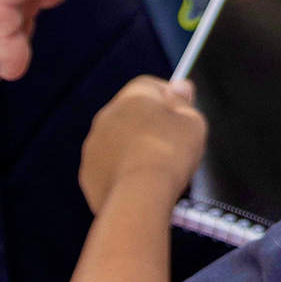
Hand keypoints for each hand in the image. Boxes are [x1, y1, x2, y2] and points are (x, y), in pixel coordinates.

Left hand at [79, 76, 205, 212]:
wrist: (139, 195)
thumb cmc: (170, 154)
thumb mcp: (193, 121)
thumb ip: (184, 101)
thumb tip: (179, 86)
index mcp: (134, 96)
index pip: (151, 86)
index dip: (168, 100)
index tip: (181, 116)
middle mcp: (108, 114)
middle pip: (131, 114)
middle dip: (148, 126)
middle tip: (170, 146)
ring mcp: (93, 144)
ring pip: (116, 140)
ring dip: (132, 148)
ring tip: (154, 168)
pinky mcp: (88, 172)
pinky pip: (107, 166)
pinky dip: (120, 171)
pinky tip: (138, 183)